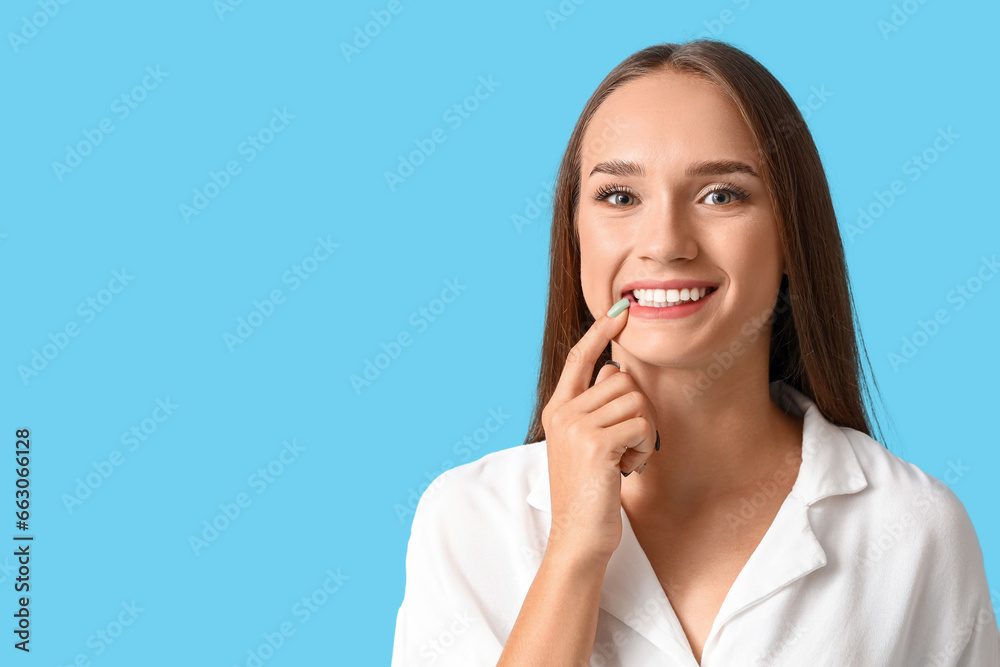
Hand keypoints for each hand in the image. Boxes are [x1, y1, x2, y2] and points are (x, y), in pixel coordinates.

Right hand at [540, 300, 657, 566]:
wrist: (578, 538)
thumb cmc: (589, 494)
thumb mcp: (585, 444)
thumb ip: (594, 407)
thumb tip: (615, 367)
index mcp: (556, 410)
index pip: (579, 357)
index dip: (601, 331)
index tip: (620, 309)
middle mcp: (562, 413)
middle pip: (622, 380)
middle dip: (638, 411)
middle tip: (628, 446)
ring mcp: (576, 427)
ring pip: (636, 401)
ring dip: (643, 433)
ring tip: (624, 461)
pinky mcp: (596, 444)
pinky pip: (641, 425)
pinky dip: (644, 449)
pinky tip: (627, 470)